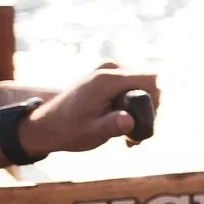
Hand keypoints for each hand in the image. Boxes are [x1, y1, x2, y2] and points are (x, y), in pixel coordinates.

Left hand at [21, 62, 161, 156]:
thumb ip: (113, 125)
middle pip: (149, 83)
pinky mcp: (107, 76)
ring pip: (142, 86)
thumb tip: (130, 121)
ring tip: (128, 133)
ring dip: (141, 109)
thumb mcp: (92, 132)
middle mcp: (110, 68)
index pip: (151, 79)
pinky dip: (132, 104)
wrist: (46, 125)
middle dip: (149, 109)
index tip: (146, 122)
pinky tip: (123, 123)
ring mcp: (108, 69)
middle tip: (136, 134)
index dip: (156, 101)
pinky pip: (131, 86)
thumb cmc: (68, 130)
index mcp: (107, 79)